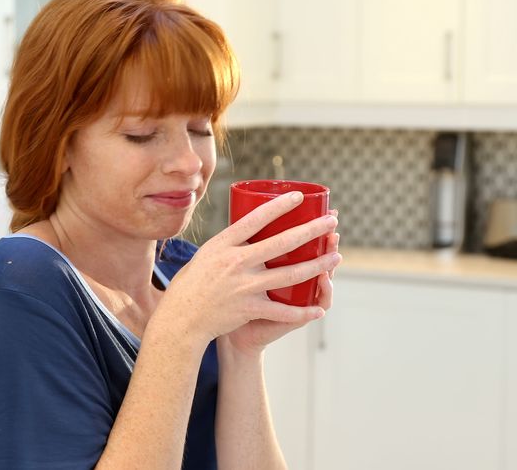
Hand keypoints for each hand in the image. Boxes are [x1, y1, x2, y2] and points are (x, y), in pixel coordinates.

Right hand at [154, 193, 340, 347]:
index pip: (255, 219)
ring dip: (317, 266)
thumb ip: (229, 244)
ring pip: (290, 274)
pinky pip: (281, 311)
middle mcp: (236, 262)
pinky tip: (318, 309)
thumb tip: (249, 229)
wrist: (181, 319)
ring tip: (336, 256)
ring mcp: (244, 286)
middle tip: (332, 222)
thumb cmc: (192, 285)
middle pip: (282, 243)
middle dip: (312, 231)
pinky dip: (301, 312)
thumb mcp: (205, 255)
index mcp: (223, 244)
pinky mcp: (249, 308)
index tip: (299, 196)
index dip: (279, 206)